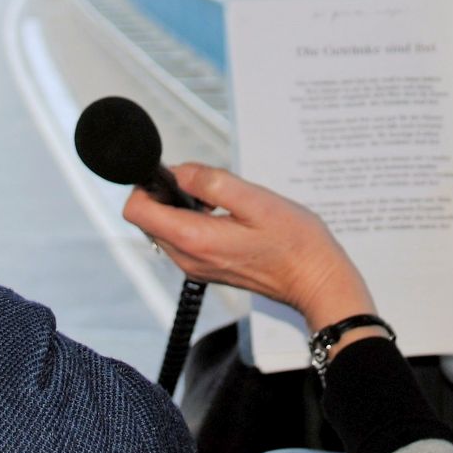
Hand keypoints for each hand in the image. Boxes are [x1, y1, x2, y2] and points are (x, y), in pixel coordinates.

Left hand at [123, 163, 376, 333]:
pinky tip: (225, 215)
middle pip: (148, 219)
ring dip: (182, 207)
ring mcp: (196, 267)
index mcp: (194, 239)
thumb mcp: (255, 199)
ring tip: (220, 201)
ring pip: (165, 228)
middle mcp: (188, 258)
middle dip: (167, 194)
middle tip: (205, 185)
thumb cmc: (295, 243)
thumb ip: (211, 181)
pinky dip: (194, 221)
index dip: (146, 184)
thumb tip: (178, 171)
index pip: (137, 211)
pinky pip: (184, 239)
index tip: (171, 173)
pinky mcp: (208, 268)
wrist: (316, 281)